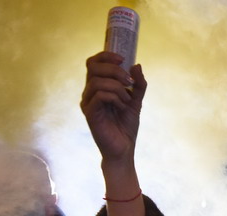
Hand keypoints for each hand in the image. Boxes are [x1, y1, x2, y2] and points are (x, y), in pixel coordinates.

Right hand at [80, 52, 146, 166]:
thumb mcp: (136, 101)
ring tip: (128, 100)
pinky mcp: (90, 113)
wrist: (124, 148)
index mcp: (98, 87)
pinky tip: (122, 107)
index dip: (106, 56)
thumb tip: (137, 65)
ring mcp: (88, 102)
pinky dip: (115, 97)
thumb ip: (138, 85)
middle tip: (129, 81)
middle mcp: (90, 92)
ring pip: (97, 81)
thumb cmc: (126, 126)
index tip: (123, 58)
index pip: (93, 63)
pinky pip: (99, 95)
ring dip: (117, 87)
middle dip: (114, 70)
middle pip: (93, 67)